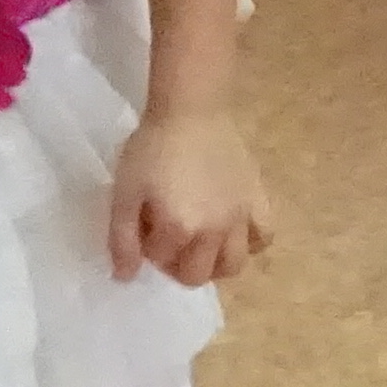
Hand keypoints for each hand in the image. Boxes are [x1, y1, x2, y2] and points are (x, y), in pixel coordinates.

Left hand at [107, 104, 274, 286]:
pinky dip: (250, 242)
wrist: (191, 109)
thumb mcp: (124, 192)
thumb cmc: (153, 148)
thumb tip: (126, 277)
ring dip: (214, 264)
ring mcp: (241, 217)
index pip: (161, 260)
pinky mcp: (257, 199)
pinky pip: (265, 236)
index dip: (147, 247)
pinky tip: (234, 230)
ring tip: (202, 244)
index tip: (144, 225)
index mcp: (180, 229)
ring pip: (234, 265)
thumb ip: (122, 239)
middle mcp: (214, 231)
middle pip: (198, 275)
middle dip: (178, 265)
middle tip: (170, 239)